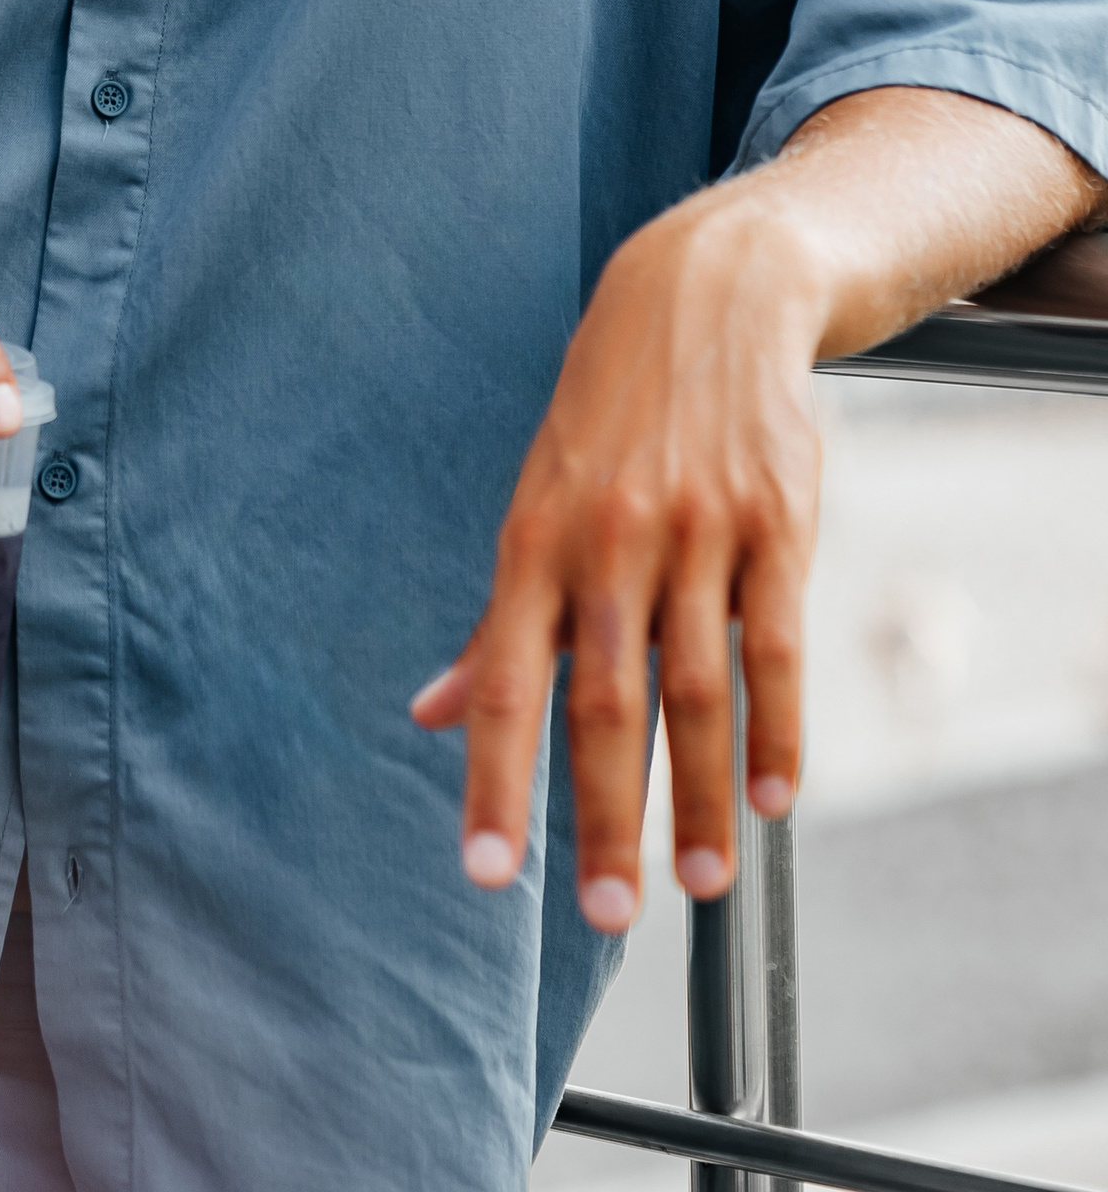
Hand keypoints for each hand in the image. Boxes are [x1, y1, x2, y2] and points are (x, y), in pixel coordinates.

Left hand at [410, 182, 822, 929]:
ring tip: (699, 883)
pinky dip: (776, 728)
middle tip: (611, 913)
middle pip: (604, 699)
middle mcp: (610, 539)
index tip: (486, 873)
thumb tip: (430, 713)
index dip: (494, 780)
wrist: (705, 295)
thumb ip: (497, 621)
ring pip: (696, 685)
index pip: (508, 680)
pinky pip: (778, 644)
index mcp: (536, 539)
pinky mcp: (777, 521)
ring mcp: (698, 529)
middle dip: (603, 815)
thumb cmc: (609, 418)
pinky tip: (772, 798)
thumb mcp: (536, 501)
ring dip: (697, 795)